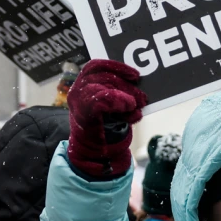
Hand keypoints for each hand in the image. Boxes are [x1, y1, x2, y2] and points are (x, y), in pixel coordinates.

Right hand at [65, 60, 146, 178]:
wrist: (93, 154)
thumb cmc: (104, 128)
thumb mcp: (111, 106)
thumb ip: (119, 93)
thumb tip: (139, 84)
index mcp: (82, 85)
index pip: (96, 66)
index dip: (116, 67)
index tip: (135, 74)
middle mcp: (77, 91)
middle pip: (104, 76)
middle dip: (127, 85)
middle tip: (142, 96)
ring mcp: (78, 102)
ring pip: (105, 86)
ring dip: (126, 95)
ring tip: (137, 105)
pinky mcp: (84, 113)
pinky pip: (104, 99)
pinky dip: (120, 102)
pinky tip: (130, 111)